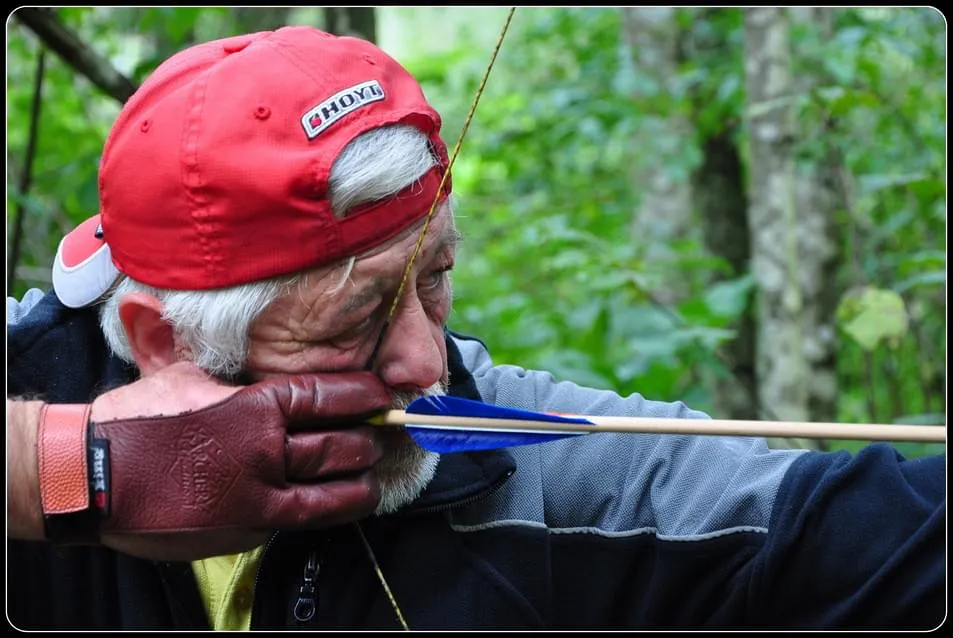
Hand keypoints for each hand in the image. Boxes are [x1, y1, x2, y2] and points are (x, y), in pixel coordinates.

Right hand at [88, 362, 391, 560]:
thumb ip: (218, 365)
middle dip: (369, 440)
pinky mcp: (247, 531)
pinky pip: (302, 521)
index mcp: (253, 407)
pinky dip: (327, 509)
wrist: (90, 480)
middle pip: (342, 446)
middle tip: (381, 434)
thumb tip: (206, 333)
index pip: (328, 396)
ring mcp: (258, 497)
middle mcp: (264, 452)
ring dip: (360, 480)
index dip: (363, 394)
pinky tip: (340, 502)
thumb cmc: (134, 420)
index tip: (382, 393)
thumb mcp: (179, 375)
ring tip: (371, 473)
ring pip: (333, 492)